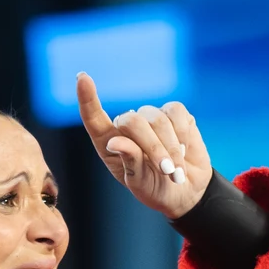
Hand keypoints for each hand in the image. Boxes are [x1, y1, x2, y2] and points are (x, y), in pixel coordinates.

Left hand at [75, 72, 209, 220]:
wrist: (186, 190)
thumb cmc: (154, 188)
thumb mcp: (139, 182)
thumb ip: (129, 162)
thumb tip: (114, 141)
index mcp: (108, 142)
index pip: (93, 117)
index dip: (87, 97)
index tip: (82, 77)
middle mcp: (126, 125)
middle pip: (132, 120)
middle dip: (152, 147)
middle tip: (166, 169)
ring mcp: (150, 117)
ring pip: (157, 118)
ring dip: (170, 147)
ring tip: (175, 170)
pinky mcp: (174, 113)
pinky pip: (176, 112)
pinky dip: (182, 134)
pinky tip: (183, 150)